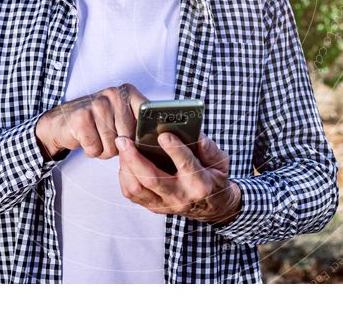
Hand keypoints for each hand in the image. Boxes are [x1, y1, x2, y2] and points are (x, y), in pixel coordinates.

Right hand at [35, 83, 146, 159]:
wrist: (62, 121)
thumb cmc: (97, 122)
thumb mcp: (120, 117)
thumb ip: (139, 123)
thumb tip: (161, 140)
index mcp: (127, 92)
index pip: (147, 117)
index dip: (144, 135)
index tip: (139, 141)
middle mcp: (113, 95)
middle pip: (129, 137)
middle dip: (119, 147)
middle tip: (107, 138)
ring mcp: (96, 104)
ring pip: (112, 145)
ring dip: (104, 150)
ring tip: (96, 138)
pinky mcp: (81, 118)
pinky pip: (95, 148)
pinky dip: (91, 151)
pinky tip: (86, 140)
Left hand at [116, 132, 241, 224]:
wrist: (212, 207)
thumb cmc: (214, 179)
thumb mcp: (220, 162)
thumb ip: (209, 148)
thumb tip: (195, 134)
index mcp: (200, 183)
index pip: (185, 164)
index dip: (174, 149)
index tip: (162, 134)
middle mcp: (181, 196)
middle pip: (152, 179)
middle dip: (134, 158)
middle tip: (124, 140)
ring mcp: (166, 204)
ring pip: (137, 189)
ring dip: (126, 167)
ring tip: (123, 148)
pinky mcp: (154, 207)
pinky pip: (133, 195)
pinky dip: (125, 177)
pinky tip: (125, 163)